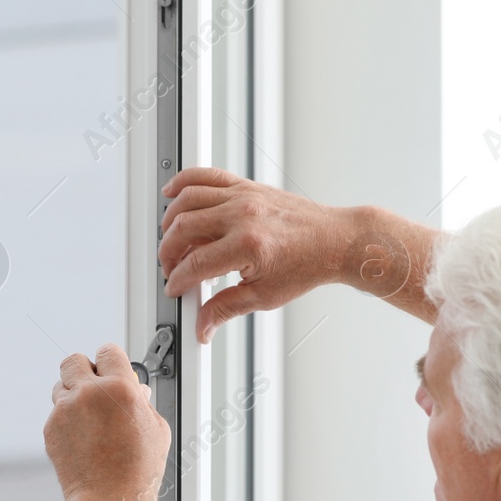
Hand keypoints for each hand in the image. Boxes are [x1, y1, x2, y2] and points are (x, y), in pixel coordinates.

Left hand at [45, 344, 171, 500]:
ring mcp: (65, 410)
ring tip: (88, 417)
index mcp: (120, 388)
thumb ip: (143, 403)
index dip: (111, 361)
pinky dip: (66, 421)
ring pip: (60, 386)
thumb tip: (136, 392)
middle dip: (84, 370)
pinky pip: (56, 414)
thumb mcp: (156, 429)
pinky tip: (82, 440)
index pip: (108, 351)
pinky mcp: (51, 428)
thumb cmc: (138, 469)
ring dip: (72, 394)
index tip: (112, 369)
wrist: (108, 499)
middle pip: (74, 360)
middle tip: (93, 386)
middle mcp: (89, 393)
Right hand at [159, 167, 355, 343]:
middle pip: (183, 229)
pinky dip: (184, 181)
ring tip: (170, 240)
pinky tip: (172, 195)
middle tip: (171, 268)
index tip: (175, 287)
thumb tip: (203, 326)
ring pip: (188, 199)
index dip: (178, 280)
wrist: (332, 240)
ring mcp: (243, 196)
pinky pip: (206, 175)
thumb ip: (226, 309)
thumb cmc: (306, 264)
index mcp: (247, 245)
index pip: (195, 263)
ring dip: (170, 221)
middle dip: (168, 253)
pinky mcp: (246, 186)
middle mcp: (242, 215)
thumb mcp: (264, 296)